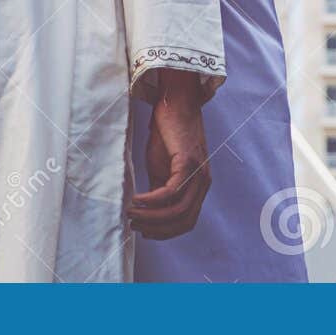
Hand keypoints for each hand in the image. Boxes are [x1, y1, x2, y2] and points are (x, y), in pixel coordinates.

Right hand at [129, 70, 211, 238]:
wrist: (176, 102)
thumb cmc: (168, 133)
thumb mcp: (161, 167)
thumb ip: (160, 189)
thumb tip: (150, 212)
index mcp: (199, 186)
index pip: (187, 221)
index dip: (167, 232)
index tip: (146, 233)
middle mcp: (203, 183)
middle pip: (184, 221)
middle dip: (157, 229)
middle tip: (135, 226)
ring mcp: (198, 173)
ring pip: (178, 210)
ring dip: (152, 217)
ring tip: (132, 214)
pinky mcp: (188, 162)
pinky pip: (171, 191)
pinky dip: (153, 200)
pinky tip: (137, 199)